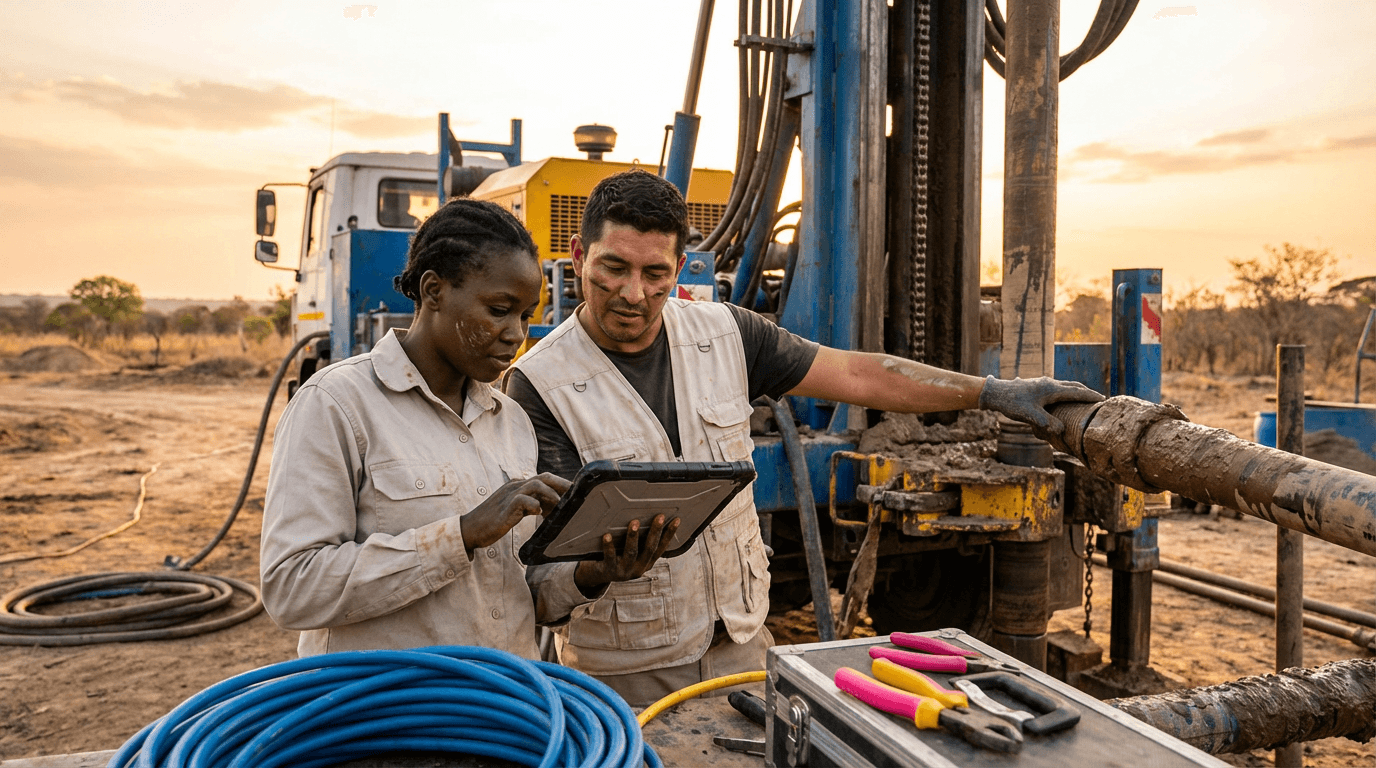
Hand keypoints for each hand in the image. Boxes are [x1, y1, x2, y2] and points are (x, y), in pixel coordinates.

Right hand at [461, 473, 570, 552]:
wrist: (470, 529)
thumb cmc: (494, 521)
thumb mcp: (516, 510)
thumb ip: (531, 505)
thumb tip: (551, 508)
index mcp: (518, 486)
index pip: (545, 479)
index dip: (561, 485)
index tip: (575, 494)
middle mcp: (515, 486)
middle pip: (544, 477)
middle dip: (563, 484)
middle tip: (576, 495)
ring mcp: (509, 495)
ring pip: (536, 485)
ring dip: (552, 494)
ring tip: (561, 505)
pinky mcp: (505, 507)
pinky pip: (522, 500)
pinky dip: (534, 505)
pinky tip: (539, 513)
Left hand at [574, 514, 680, 594]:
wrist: (598, 576)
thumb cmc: (618, 558)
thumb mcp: (633, 552)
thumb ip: (640, 540)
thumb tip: (646, 516)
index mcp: (647, 563)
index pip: (662, 547)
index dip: (669, 534)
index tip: (676, 520)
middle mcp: (638, 568)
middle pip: (649, 548)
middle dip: (655, 531)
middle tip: (659, 516)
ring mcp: (624, 570)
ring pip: (631, 552)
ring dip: (633, 537)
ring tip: (634, 522)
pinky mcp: (609, 570)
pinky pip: (610, 557)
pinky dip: (609, 546)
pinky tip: (607, 535)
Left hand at [978, 375, 1104, 434]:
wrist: (996, 392)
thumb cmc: (1013, 403)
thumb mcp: (1030, 416)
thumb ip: (1047, 423)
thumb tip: (1061, 430)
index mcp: (1052, 389)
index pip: (1077, 392)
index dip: (1090, 396)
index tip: (1103, 400)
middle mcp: (1050, 383)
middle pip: (1074, 386)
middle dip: (1086, 392)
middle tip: (1098, 400)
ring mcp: (1044, 384)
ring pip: (1066, 386)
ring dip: (1077, 392)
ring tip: (1085, 399)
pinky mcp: (1038, 386)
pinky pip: (1058, 388)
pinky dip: (1067, 392)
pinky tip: (1065, 400)